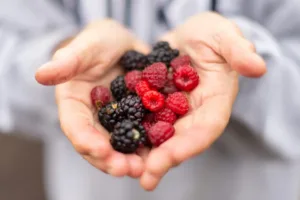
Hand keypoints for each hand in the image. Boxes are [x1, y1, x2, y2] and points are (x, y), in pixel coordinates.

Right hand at [35, 19, 149, 177]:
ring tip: (145, 168)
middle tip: (127, 170)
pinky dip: (150, 147)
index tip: (99, 150)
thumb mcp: (86, 46)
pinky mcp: (136, 120)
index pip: (75, 126)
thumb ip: (68, 61)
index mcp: (75, 103)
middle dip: (110, 160)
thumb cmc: (100, 42)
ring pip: (120, 147)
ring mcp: (116, 122)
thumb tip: (41, 74)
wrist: (124, 45)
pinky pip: (142, 136)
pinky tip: (161, 153)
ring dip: (131, 160)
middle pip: (98, 145)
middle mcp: (94, 118)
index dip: (85, 140)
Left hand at [140, 12, 265, 189]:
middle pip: (182, 140)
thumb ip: (237, 50)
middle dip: (164, 159)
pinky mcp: (156, 105)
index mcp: (215, 101)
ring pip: (161, 137)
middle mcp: (194, 113)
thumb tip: (258, 67)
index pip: (207, 128)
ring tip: (127, 170)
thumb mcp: (224, 36)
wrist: (188, 36)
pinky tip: (115, 144)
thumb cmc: (211, 34)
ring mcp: (174, 112)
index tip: (171, 157)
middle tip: (146, 177)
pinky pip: (143, 121)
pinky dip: (130, 132)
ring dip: (146, 155)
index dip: (191, 144)